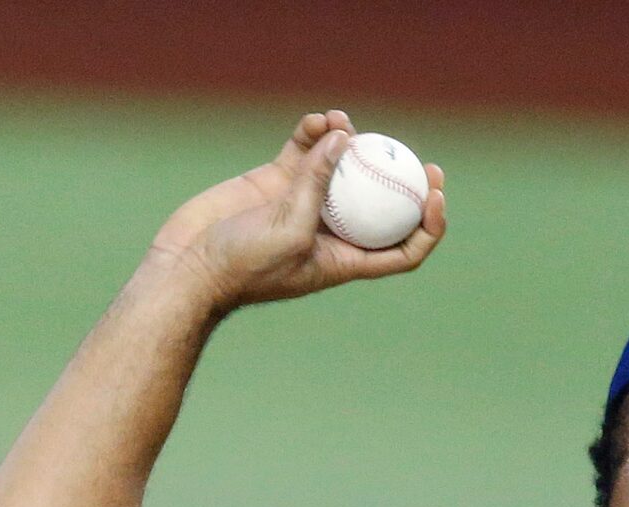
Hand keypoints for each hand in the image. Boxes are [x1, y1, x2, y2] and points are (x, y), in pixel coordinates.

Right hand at [148, 111, 446, 312]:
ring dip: (350, 144)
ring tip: (342, 122)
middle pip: (381, 204)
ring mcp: (304, 204)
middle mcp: (332, 231)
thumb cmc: (244, 266)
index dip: (427, 226)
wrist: (192, 264)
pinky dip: (314, 133)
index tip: (436, 196)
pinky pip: (305, 150)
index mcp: (346, 260)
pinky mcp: (276, 180)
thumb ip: (316, 186)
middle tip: (418, 156)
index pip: (403, 248)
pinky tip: (317, 119)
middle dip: (403, 180)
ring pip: (342, 169)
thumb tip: (342, 137)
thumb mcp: (289, 230)